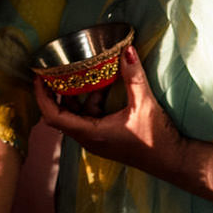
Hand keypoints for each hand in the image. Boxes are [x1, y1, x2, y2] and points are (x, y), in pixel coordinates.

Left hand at [34, 45, 187, 182]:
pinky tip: (102, 83)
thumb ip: (133, 76)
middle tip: (54, 69)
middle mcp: (89, 138)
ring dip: (77, 93)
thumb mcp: (144, 104)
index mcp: (91, 133)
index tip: (38, 76)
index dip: (42, 96)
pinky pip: (90, 116)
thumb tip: (126, 50)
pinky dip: (91, 99)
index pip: (54, 116)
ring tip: (78, 70)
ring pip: (77, 114)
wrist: (174, 162)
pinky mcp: (106, 137)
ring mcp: (97, 139)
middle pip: (61, 114)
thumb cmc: (156, 139)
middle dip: (56, 92)